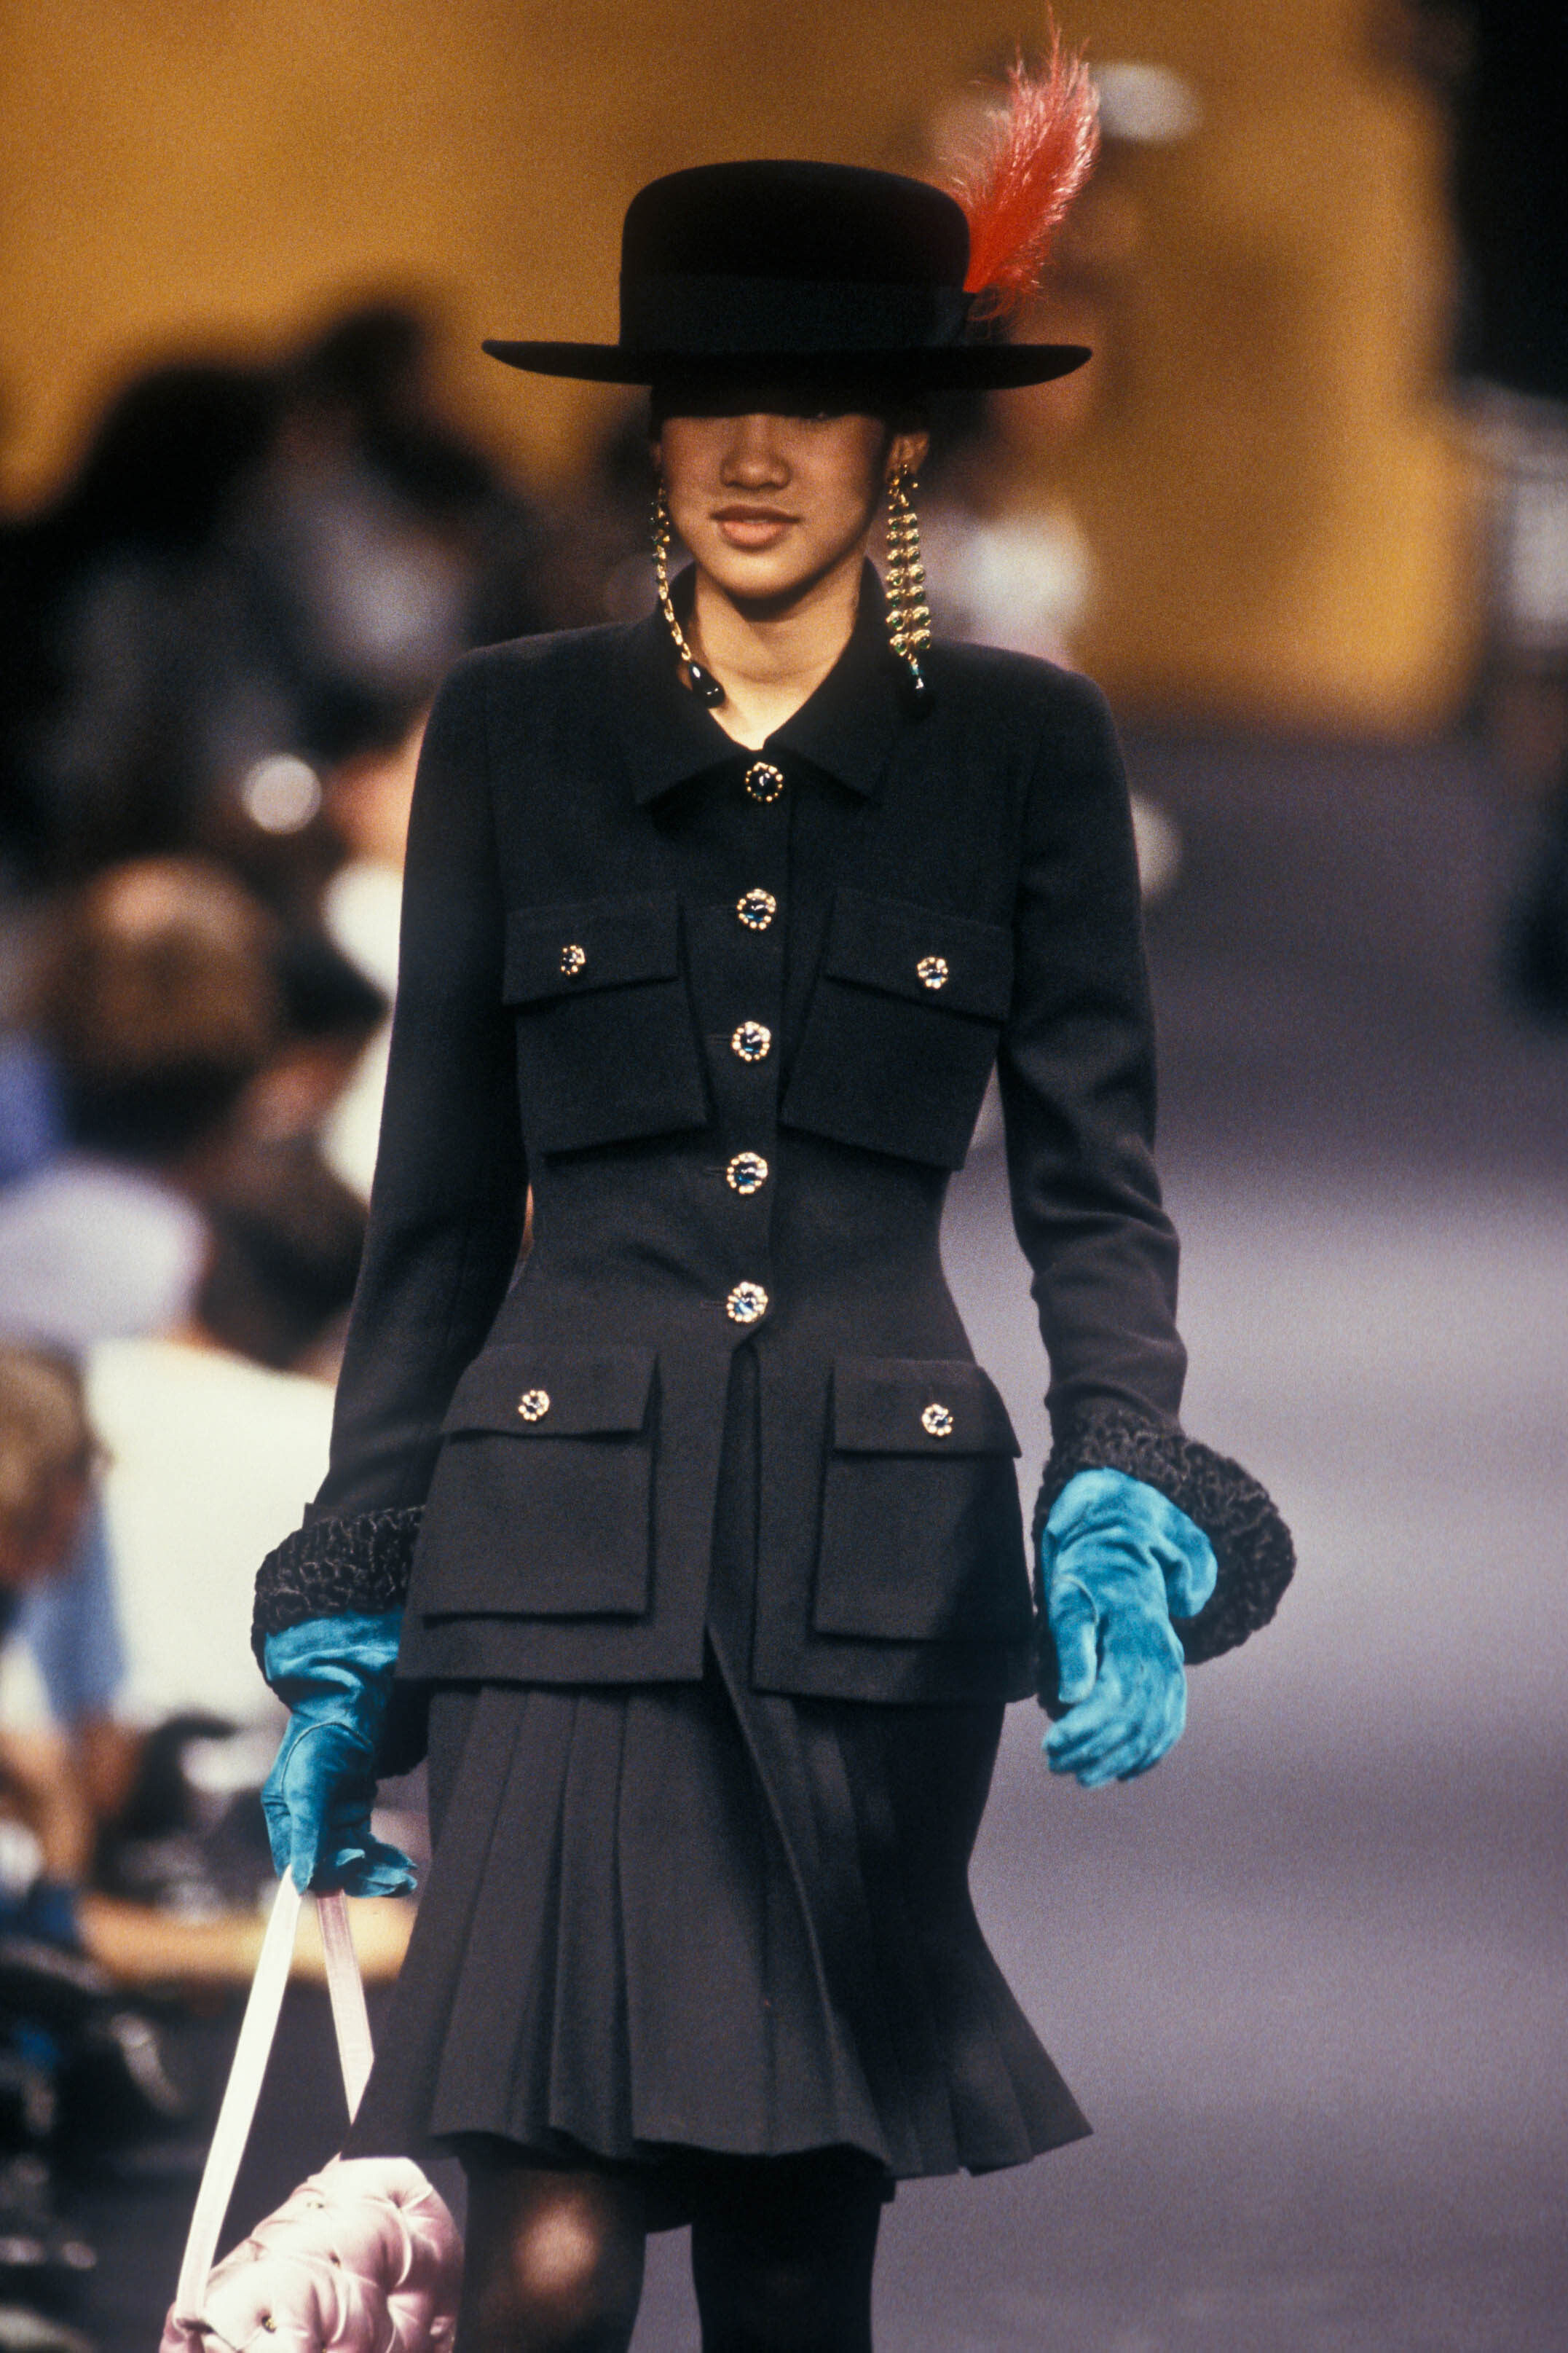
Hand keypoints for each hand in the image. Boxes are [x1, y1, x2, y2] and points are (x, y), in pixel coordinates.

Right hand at [261, 1612, 416, 1895]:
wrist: (348, 1704)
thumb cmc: (320, 1738)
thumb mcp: (308, 1784)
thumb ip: (307, 1832)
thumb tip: (301, 1883)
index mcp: (283, 1817)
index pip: (299, 1864)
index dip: (325, 1872)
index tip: (355, 1864)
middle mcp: (304, 1824)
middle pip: (330, 1867)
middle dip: (361, 1877)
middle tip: (393, 1881)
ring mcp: (330, 1821)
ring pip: (353, 1862)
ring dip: (377, 1872)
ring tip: (404, 1878)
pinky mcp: (352, 1816)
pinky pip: (368, 1848)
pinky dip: (384, 1858)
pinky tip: (404, 1866)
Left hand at [1039, 1467, 1214, 1788]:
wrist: (1121, 1547)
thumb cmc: (1086, 1576)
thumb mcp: (1068, 1601)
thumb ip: (1073, 1648)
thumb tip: (1074, 1696)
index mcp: (1134, 1634)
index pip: (1115, 1698)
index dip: (1085, 1730)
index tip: (1051, 1746)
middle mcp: (1161, 1652)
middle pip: (1136, 1719)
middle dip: (1096, 1750)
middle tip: (1055, 1765)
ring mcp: (1171, 1663)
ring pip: (1156, 1725)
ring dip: (1121, 1758)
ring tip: (1082, 1777)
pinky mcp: (1171, 1672)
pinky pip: (1171, 1720)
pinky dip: (1152, 1751)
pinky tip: (1126, 1773)